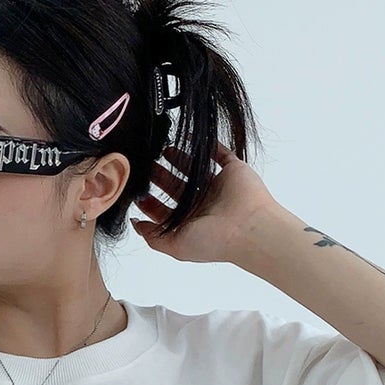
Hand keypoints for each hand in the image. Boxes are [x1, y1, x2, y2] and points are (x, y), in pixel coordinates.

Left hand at [128, 137, 283, 265]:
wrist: (249, 228)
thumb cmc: (214, 240)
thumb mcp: (175, 245)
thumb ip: (152, 237)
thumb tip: (135, 224)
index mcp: (191, 223)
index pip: (164, 210)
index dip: (149, 201)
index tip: (136, 190)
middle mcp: (203, 205)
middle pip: (175, 187)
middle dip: (159, 176)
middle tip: (145, 164)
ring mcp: (218, 187)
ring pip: (194, 169)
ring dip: (178, 159)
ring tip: (162, 149)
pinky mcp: (233, 170)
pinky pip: (220, 154)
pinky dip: (208, 146)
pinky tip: (192, 138)